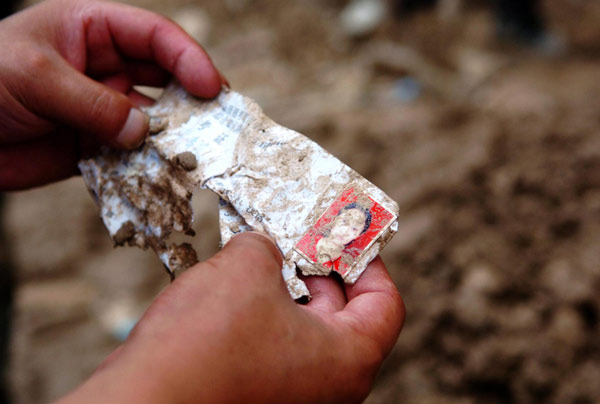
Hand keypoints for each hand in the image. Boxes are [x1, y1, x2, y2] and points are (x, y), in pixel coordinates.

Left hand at [0, 0, 223, 189]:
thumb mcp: (37, 77)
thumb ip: (94, 103)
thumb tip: (143, 130)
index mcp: (92, 30)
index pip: (153, 37)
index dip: (187, 58)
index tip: (211, 87)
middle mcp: (104, 67)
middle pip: (165, 78)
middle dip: (194, 97)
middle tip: (222, 121)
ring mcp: (102, 108)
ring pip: (153, 120)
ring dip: (175, 136)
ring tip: (199, 153)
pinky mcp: (95, 145)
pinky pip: (131, 154)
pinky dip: (149, 164)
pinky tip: (165, 174)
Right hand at [55, 233, 404, 403]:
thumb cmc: (202, 350)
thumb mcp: (246, 271)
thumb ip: (267, 248)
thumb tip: (262, 247)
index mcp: (346, 362)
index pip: (384, 305)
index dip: (368, 261)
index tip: (349, 235)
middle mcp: (325, 387)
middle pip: (342, 315)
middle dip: (318, 268)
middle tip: (298, 235)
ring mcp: (290, 395)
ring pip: (301, 329)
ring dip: (283, 287)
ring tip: (260, 254)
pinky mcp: (254, 394)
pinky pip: (270, 345)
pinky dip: (260, 312)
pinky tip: (233, 285)